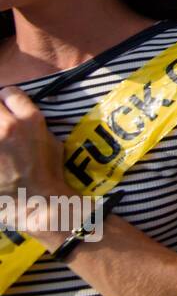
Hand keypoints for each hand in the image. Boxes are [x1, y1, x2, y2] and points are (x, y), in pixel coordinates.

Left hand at [0, 87, 65, 203]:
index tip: (9, 107)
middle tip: (3, 124)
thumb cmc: (49, 173)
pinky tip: (0, 155)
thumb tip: (22, 115)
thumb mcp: (52, 142)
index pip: (10, 93)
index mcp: (30, 120)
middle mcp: (6, 127)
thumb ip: (34, 124)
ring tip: (1, 140)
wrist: (36, 202)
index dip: (9, 100)